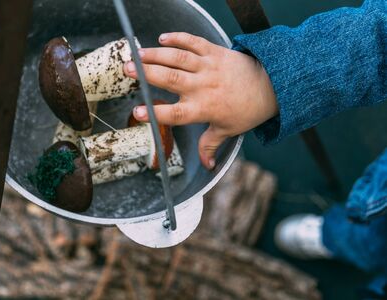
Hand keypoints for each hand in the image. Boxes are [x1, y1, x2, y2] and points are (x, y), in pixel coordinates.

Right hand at [124, 32, 277, 168]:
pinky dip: (178, 38)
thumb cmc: (246, 111)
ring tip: (137, 54)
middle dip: (147, 74)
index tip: (136, 112)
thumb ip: (210, 146)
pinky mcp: (214, 52)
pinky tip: (163, 38)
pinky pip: (194, 42)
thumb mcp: (227, 131)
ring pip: (178, 58)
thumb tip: (206, 166)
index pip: (175, 113)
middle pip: (171, 80)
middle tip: (127, 68)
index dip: (155, 112)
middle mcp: (203, 87)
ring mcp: (208, 67)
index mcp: (203, 109)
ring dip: (156, 54)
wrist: (270, 86)